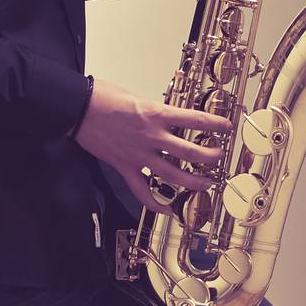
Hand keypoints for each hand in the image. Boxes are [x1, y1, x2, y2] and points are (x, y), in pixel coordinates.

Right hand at [71, 78, 233, 214]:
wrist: (77, 108)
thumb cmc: (102, 96)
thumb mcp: (136, 96)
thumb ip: (153, 109)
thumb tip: (164, 115)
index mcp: (157, 113)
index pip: (195, 119)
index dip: (215, 124)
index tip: (227, 126)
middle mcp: (152, 136)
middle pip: (190, 151)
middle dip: (210, 156)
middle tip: (220, 158)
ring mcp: (139, 154)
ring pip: (172, 174)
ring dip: (192, 181)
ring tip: (206, 184)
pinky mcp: (124, 167)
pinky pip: (142, 190)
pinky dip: (155, 203)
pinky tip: (166, 209)